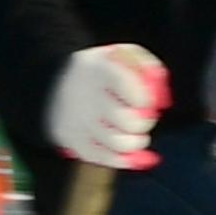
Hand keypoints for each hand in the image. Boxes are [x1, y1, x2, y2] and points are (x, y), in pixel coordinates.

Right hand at [48, 44, 168, 170]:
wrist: (55, 80)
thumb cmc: (103, 70)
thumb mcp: (125, 55)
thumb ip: (148, 69)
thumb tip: (161, 102)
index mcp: (100, 70)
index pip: (125, 85)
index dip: (144, 98)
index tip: (147, 101)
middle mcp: (86, 97)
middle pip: (127, 121)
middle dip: (144, 123)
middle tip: (143, 119)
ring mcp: (77, 120)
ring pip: (118, 144)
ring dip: (136, 143)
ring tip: (136, 135)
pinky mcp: (69, 140)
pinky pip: (102, 158)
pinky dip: (121, 159)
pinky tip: (126, 151)